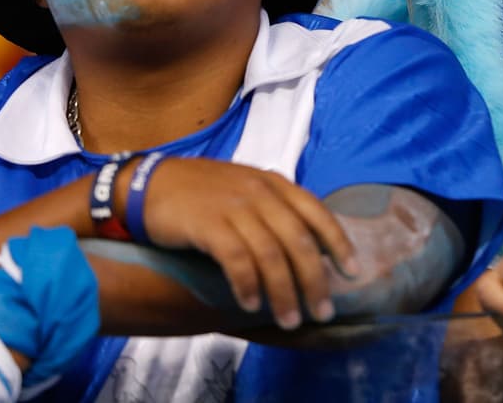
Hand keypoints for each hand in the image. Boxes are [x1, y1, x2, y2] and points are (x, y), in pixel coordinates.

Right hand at [137, 158, 356, 329]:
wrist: (151, 182)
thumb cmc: (202, 192)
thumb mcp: (246, 188)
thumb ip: (275, 209)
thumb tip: (310, 247)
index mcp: (274, 183)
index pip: (316, 212)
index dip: (338, 243)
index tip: (352, 272)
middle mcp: (259, 192)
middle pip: (298, 241)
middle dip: (314, 280)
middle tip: (321, 312)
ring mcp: (234, 207)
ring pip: (271, 255)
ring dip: (283, 293)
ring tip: (288, 320)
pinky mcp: (208, 224)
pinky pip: (237, 260)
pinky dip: (247, 285)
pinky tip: (250, 305)